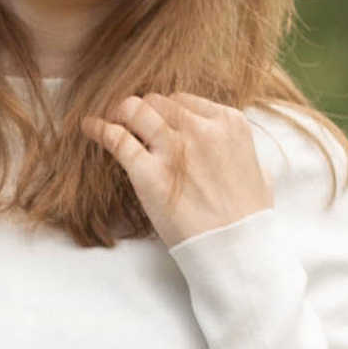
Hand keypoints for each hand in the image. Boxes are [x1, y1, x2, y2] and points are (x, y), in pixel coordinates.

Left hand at [74, 92, 268, 249]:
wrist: (235, 246)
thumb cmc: (249, 217)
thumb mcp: (258, 172)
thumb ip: (239, 152)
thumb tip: (231, 150)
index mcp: (228, 123)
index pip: (186, 101)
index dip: (168, 111)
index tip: (159, 122)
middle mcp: (200, 128)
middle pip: (159, 101)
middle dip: (144, 110)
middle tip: (132, 121)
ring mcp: (173, 149)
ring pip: (136, 110)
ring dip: (121, 113)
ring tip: (112, 119)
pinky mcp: (149, 173)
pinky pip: (117, 139)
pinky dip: (99, 129)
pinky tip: (88, 127)